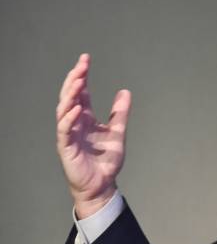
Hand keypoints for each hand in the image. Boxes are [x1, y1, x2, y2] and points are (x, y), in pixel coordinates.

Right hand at [56, 53, 131, 217]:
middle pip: (70, 96)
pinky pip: (65, 130)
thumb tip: (125, 91)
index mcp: (85, 117)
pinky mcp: (67, 147)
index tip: (85, 59)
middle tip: (81, 64)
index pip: (81, 92)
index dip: (81, 75)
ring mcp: (69, 134)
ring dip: (70, 95)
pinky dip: (69, 119)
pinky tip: (76, 108)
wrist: (102, 184)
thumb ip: (120, 113)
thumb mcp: (118, 132)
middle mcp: (74, 122)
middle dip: (74, 79)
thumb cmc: (105, 160)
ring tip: (78, 80)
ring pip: (64, 109)